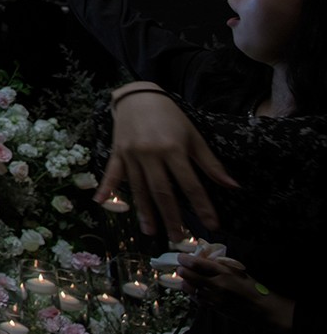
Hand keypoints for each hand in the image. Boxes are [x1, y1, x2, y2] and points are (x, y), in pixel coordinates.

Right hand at [100, 87, 237, 236]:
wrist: (139, 96)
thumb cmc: (171, 117)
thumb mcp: (194, 136)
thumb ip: (210, 163)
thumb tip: (232, 186)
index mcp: (173, 149)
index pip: (190, 184)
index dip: (202, 206)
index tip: (211, 225)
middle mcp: (151, 153)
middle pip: (162, 191)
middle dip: (171, 216)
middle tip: (178, 238)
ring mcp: (131, 154)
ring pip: (138, 187)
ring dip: (144, 211)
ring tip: (151, 231)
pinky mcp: (117, 152)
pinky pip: (111, 172)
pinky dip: (106, 187)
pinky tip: (100, 203)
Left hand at [178, 253, 294, 330]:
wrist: (263, 309)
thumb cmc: (253, 288)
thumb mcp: (238, 271)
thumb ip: (220, 264)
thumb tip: (203, 257)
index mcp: (225, 272)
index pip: (198, 264)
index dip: (185, 260)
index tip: (181, 257)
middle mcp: (218, 285)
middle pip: (190, 276)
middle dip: (182, 271)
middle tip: (180, 268)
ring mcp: (215, 298)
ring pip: (191, 289)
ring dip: (186, 282)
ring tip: (186, 279)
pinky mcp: (215, 308)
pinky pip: (197, 299)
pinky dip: (192, 293)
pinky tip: (193, 290)